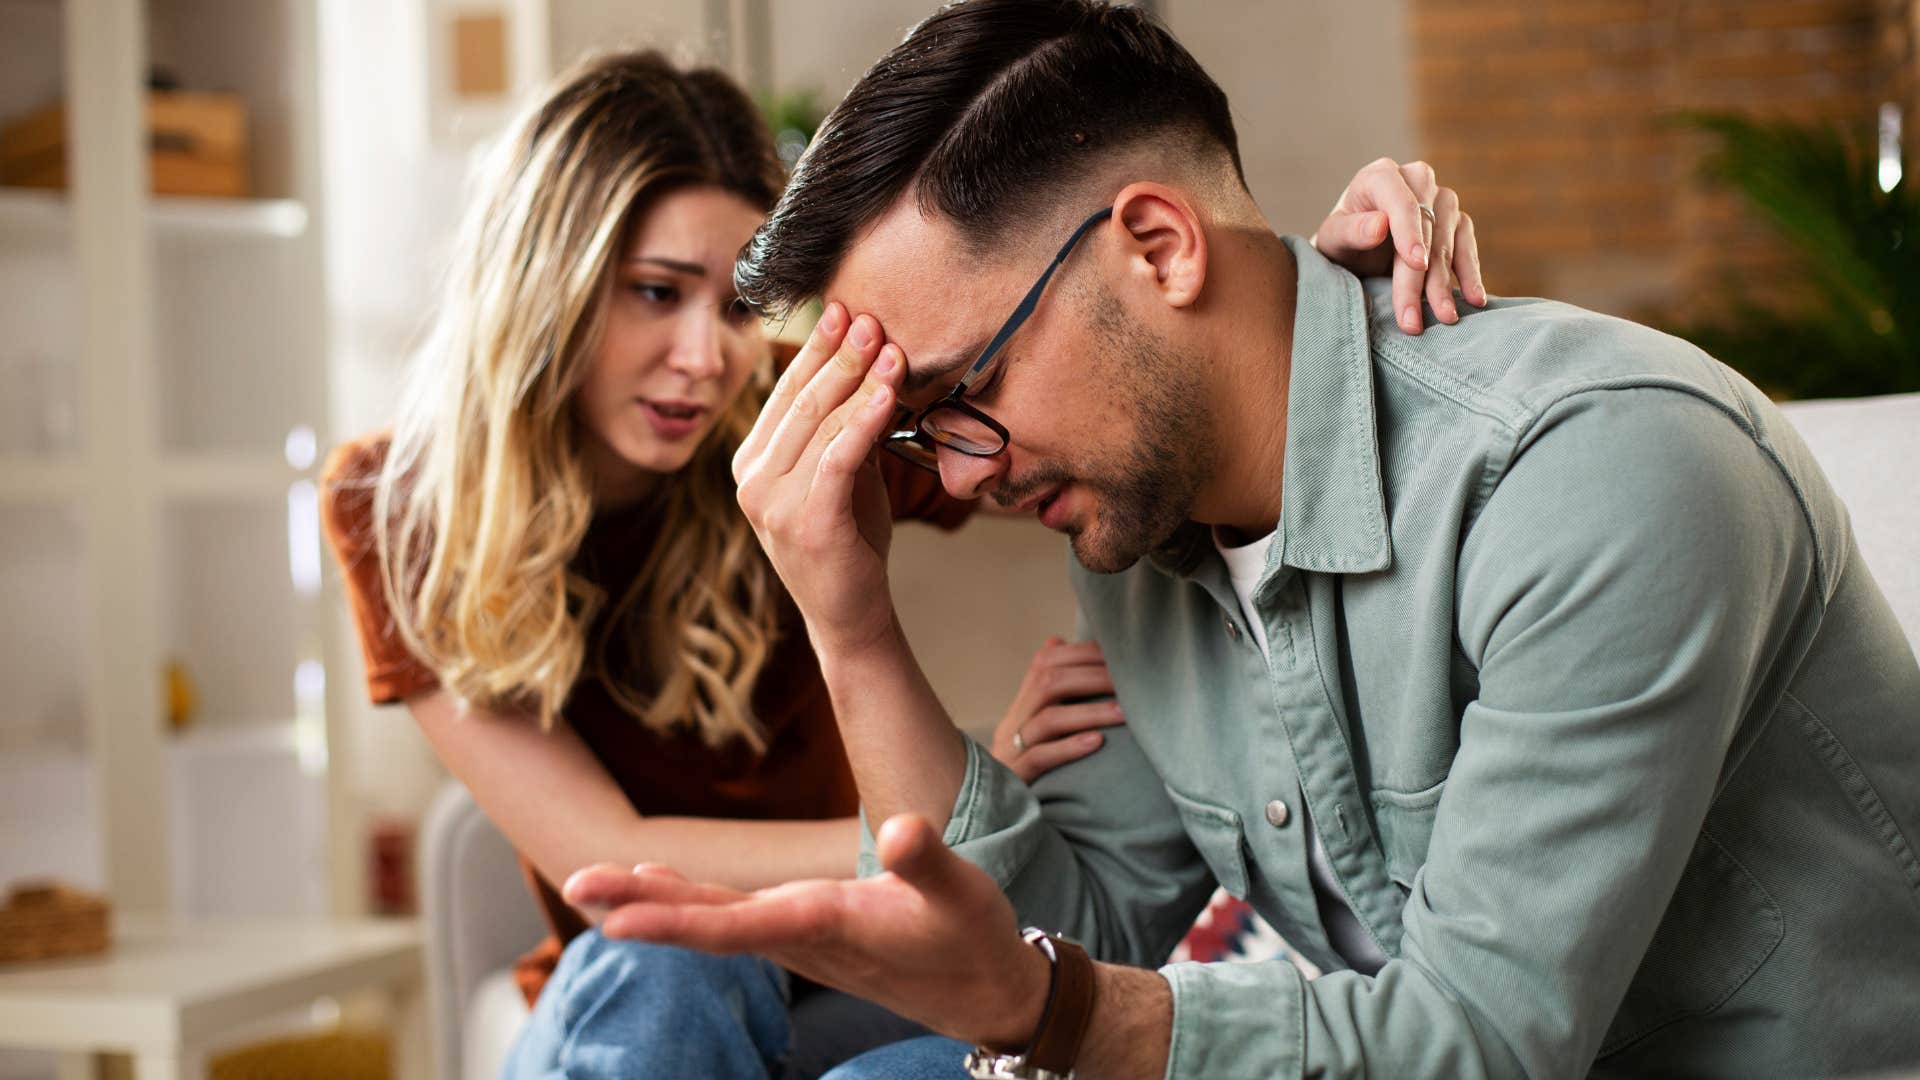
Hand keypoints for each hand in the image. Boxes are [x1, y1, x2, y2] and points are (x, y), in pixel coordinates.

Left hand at [566, 813, 1053, 1050]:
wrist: (988, 992)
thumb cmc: (973, 940)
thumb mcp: (963, 894)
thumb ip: (929, 862)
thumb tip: (904, 830)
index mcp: (827, 926)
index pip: (737, 927)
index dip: (675, 922)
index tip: (616, 920)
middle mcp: (800, 938)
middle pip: (706, 923)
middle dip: (639, 905)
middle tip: (574, 883)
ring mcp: (799, 939)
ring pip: (713, 920)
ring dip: (652, 902)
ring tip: (593, 883)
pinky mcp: (806, 934)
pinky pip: (731, 918)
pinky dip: (687, 900)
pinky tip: (657, 882)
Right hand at [733, 302, 905, 652]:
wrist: (850, 613)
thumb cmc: (849, 539)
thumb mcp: (842, 474)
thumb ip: (843, 428)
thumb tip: (869, 364)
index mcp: (751, 463)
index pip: (785, 394)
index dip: (815, 350)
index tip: (843, 308)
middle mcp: (751, 480)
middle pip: (801, 402)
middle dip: (839, 355)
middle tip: (870, 317)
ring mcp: (772, 503)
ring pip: (819, 425)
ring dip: (859, 381)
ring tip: (891, 348)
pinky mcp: (806, 522)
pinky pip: (837, 458)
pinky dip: (864, 421)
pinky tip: (887, 394)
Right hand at [991, 637, 1124, 783]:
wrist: (990, 805)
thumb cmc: (1028, 758)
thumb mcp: (1036, 720)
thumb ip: (1051, 686)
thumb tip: (1058, 639)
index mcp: (1023, 702)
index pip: (1047, 662)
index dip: (1083, 653)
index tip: (1119, 655)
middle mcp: (1014, 719)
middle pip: (1048, 684)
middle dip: (1093, 678)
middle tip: (1130, 683)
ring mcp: (1012, 748)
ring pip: (1047, 720)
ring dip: (1089, 713)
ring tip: (1124, 713)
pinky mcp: (1016, 777)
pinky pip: (1040, 758)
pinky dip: (1069, 747)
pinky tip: (1097, 742)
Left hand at [1312, 157, 1486, 334]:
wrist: (1354, 252)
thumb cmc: (1340, 243)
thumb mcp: (1333, 239)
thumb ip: (1351, 231)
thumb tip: (1380, 225)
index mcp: (1380, 176)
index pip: (1401, 201)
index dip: (1409, 232)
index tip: (1416, 264)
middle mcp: (1416, 180)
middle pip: (1427, 226)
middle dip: (1422, 275)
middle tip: (1413, 317)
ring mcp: (1440, 200)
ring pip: (1448, 240)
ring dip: (1445, 283)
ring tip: (1444, 318)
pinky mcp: (1456, 222)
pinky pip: (1467, 247)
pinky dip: (1470, 275)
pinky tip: (1474, 300)